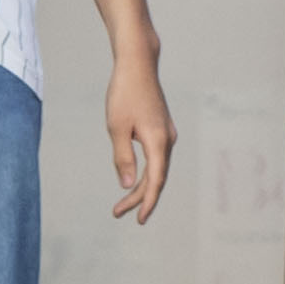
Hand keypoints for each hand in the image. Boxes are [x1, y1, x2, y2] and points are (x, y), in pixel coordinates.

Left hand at [99, 45, 180, 228]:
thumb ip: (122, 158)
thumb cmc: (124, 93)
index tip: (138, 219)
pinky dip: (147, 171)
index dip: (147, 202)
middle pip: (157, 177)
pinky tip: (135, 177)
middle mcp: (168, 139)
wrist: (138, 64)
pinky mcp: (162, 128)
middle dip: (139, 198)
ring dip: (142, 186)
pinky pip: (157, 157)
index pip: (155, 181)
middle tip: (118, 213)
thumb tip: (127, 185)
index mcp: (158, 141)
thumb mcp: (116, 127)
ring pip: (158, 168)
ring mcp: (167, 133)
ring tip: (123, 202)